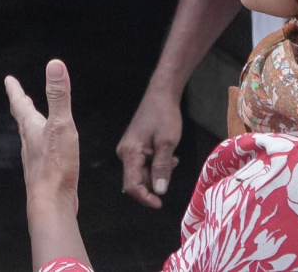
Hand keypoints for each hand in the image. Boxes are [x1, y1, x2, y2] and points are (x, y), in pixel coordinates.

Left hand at [5, 60, 88, 270]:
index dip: (15, 91)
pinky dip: (42, 142)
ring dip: (31, 124)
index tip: (8, 80)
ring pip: (30, 136)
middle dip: (22, 106)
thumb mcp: (61, 125)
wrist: (52, 203)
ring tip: (33, 120)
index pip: (20, 105)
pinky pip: (41, 151)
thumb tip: (54, 65)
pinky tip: (49, 149)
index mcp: (32, 128)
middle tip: (18, 96)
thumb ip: (59, 96)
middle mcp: (30, 142)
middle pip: (23, 120)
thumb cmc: (56, 165)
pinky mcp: (45, 173)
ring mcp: (36, 159)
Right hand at [117, 87, 183, 208]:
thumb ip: (162, 168)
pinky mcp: (134, 146)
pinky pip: (143, 163)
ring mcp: (128, 149)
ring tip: (172, 157)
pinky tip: (167, 154)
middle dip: (155, 180)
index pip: (132, 185)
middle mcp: (124, 152)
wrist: (161, 94)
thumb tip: (159, 191)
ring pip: (142, 172)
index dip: (145, 198)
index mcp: (129, 153)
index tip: (160, 204)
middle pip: (137, 179)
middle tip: (172, 165)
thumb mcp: (167, 143)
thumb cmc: (165, 116)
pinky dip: (156, 164)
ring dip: (157, 171)